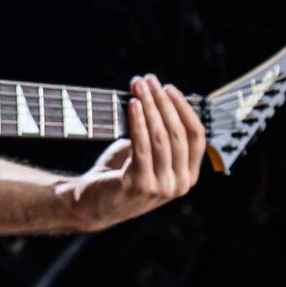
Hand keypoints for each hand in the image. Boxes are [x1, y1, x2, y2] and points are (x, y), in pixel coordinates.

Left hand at [51, 75, 204, 229]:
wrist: (90, 205)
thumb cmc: (118, 175)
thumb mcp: (146, 156)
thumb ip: (158, 135)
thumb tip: (158, 97)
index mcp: (188, 177)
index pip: (196, 136)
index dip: (184, 109)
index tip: (169, 88)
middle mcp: (179, 184)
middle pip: (178, 133)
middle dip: (163, 102)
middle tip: (149, 81)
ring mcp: (161, 187)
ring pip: (161, 137)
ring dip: (150, 107)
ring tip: (138, 88)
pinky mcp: (139, 185)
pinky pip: (142, 146)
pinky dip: (138, 122)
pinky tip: (133, 105)